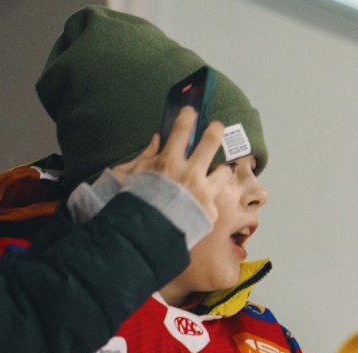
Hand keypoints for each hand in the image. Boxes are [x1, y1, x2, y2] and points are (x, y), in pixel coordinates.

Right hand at [109, 107, 235, 227]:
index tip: (191, 112)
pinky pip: (216, 199)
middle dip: (216, 129)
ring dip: (219, 171)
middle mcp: (190, 174)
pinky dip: (210, 199)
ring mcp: (203, 193)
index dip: (188, 116)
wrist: (144, 235)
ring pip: (224, 172)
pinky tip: (202, 203)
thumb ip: (147, 156)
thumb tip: (158, 139)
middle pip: (212, 141)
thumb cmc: (135, 204)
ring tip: (214, 174)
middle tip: (217, 126)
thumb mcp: (133, 175)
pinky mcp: (210, 211)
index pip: (182, 129)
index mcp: (169, 162)